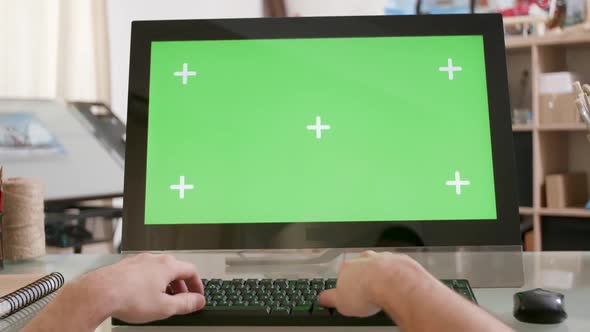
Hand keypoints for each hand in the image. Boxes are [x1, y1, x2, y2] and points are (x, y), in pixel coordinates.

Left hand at [80, 253, 204, 322]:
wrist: (99, 293)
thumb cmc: (128, 297)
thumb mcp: (164, 307)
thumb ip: (185, 304)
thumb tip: (197, 301)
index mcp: (168, 266)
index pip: (191, 271)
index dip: (197, 285)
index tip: (196, 296)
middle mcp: (154, 259)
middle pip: (175, 270)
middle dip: (180, 286)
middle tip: (180, 301)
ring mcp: (138, 261)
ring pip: (158, 271)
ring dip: (164, 285)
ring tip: (160, 301)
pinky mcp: (125, 266)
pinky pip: (144, 273)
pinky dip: (149, 283)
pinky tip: (142, 296)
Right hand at [319, 251, 418, 316]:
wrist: (394, 284)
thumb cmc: (368, 291)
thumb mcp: (341, 303)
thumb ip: (330, 298)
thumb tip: (323, 298)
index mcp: (347, 267)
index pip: (342, 276)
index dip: (346, 287)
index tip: (349, 296)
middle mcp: (364, 259)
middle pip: (361, 269)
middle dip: (363, 280)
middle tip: (367, 296)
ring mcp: (382, 258)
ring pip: (379, 266)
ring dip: (380, 277)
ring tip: (383, 293)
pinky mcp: (399, 260)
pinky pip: (396, 268)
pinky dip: (396, 277)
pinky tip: (397, 288)